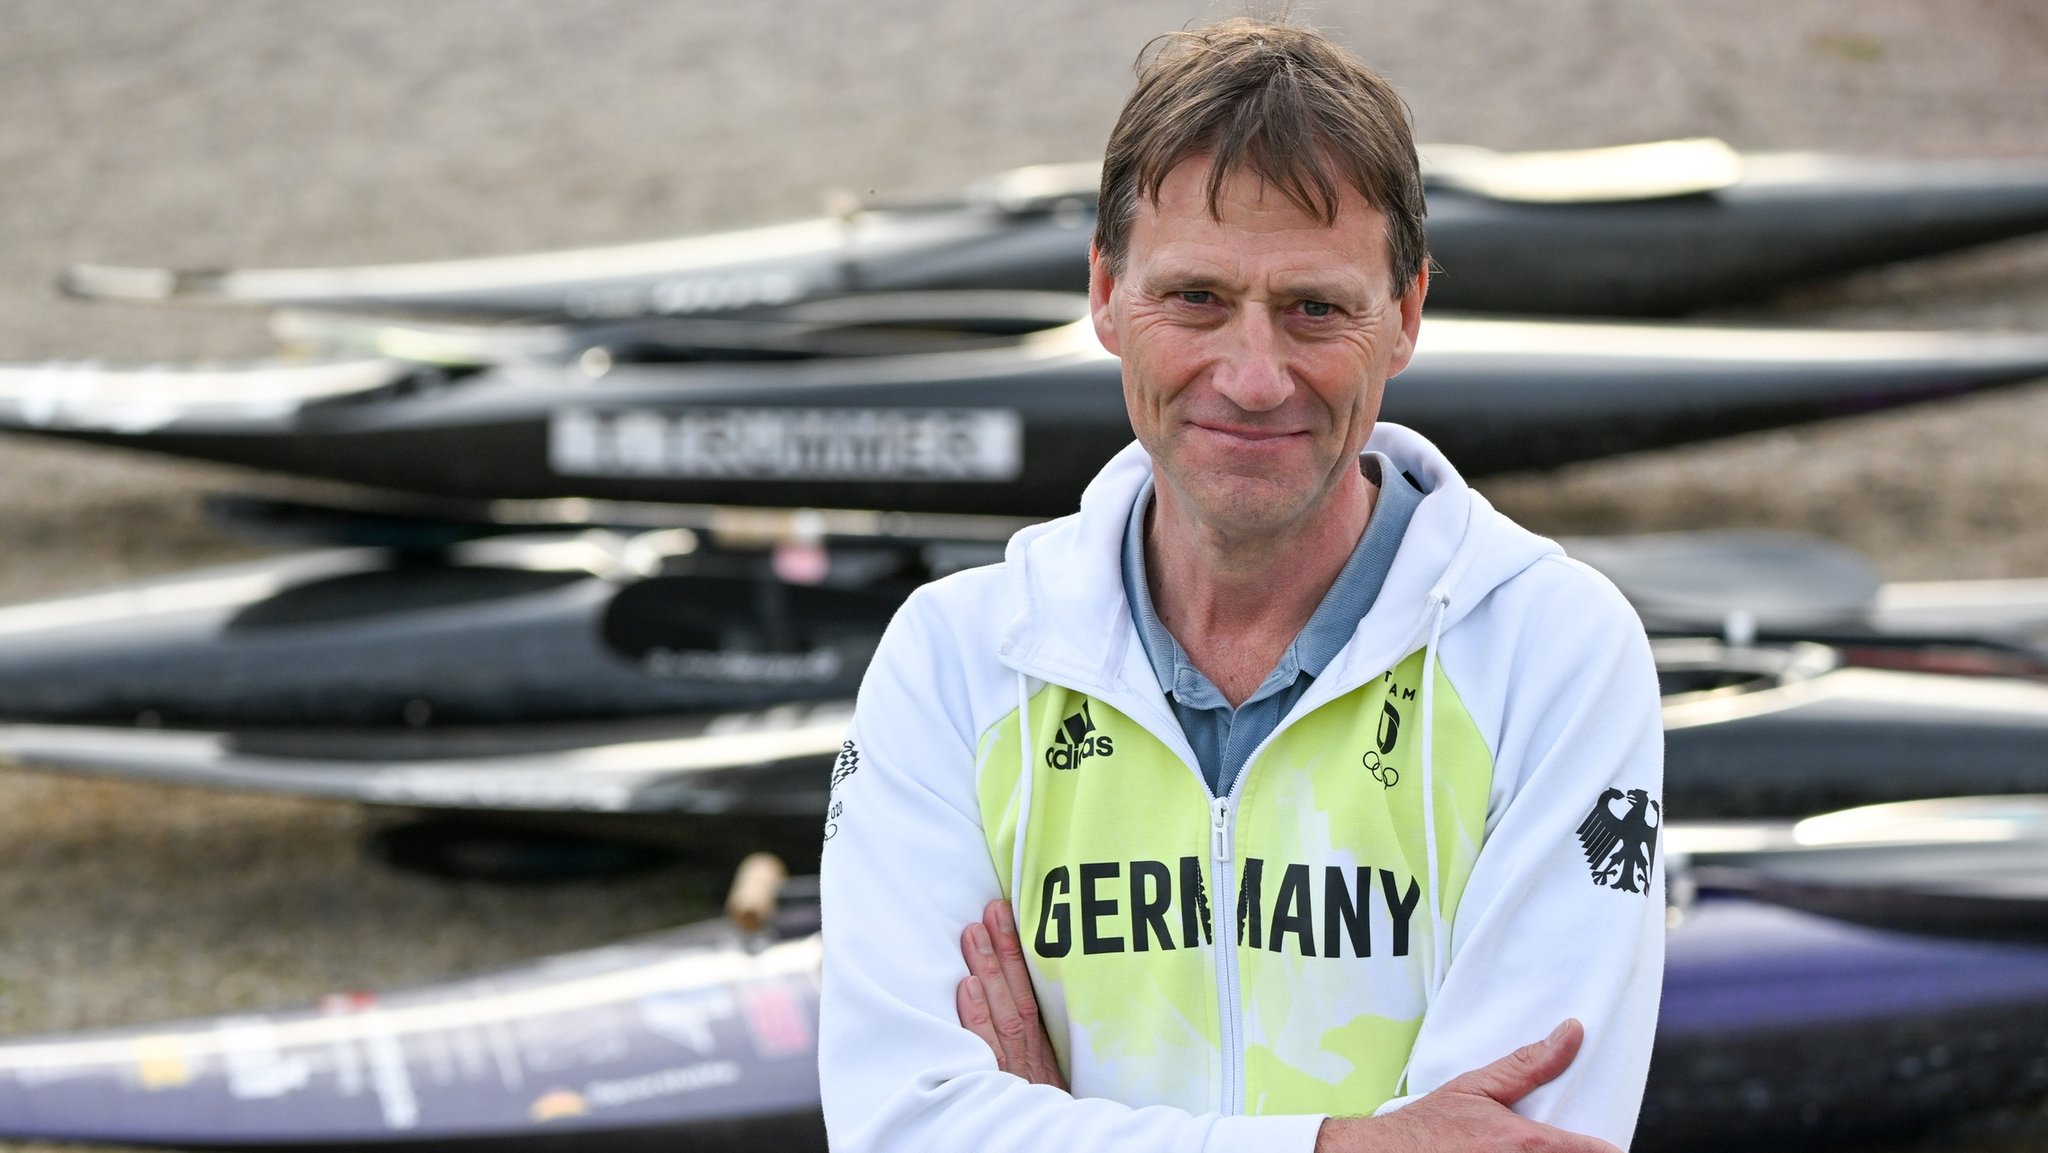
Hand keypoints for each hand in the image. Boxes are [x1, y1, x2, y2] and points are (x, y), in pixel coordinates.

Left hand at [956, 898, 1066, 1090]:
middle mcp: (1031, 1057)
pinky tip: (967, 986)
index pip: (1033, 996)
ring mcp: (1014, 1072)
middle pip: (1019, 995)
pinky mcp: (998, 1089)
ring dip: (988, 970)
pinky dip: (978, 1017)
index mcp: (1043, 1054)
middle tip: (992, 910)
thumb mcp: (1047, 1088)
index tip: (1012, 920)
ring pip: (1003, 1013)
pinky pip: (986, 1048)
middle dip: (1005, 951)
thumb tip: (1014, 1013)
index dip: (1023, 958)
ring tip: (973, 932)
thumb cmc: (1046, 1126)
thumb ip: (1035, 1056)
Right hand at [1316, 1020, 1618, 1152]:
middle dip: (1572, 1152)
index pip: (1593, 1152)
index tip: (1610, 1146)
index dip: (1606, 1149)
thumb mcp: (1477, 1086)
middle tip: (1556, 1143)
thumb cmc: (1429, 1127)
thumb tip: (1570, 1033)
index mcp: (1527, 1143)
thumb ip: (1529, 1064)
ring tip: (1527, 1147)